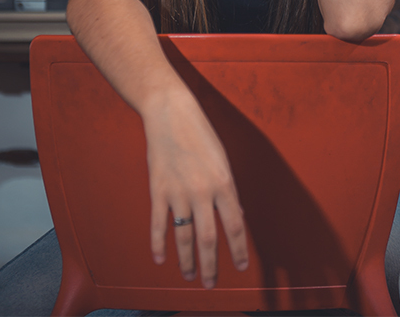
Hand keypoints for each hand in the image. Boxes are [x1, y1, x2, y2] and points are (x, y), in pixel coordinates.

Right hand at [142, 91, 248, 287]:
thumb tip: (237, 215)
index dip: (239, 250)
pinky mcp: (157, 190)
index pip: (236, 226)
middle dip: (211, 265)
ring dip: (187, 260)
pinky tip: (160, 259)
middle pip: (209, 239)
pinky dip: (158, 244)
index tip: (242, 266)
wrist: (171, 114)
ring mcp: (178, 193)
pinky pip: (158, 224)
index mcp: (225, 183)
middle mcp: (203, 192)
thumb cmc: (202, 135)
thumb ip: (228, 191)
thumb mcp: (224, 160)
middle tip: (211, 284)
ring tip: (189, 277)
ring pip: (183, 237)